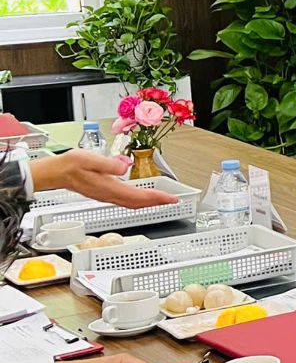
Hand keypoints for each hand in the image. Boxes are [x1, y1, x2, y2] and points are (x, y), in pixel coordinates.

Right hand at [31, 152, 170, 208]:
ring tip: (162, 199)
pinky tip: (142, 197)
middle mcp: (109, 194)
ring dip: (149, 202)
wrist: (56, 172)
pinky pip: (126, 200)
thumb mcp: (90, 159)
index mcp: (109, 187)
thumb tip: (125, 167)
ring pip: (132, 203)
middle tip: (172, 200)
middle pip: (138, 203)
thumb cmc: (71, 165)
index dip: (156, 198)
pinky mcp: (104, 193)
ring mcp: (106, 195)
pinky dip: (138, 200)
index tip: (170, 199)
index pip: (138, 196)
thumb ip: (108, 164)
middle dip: (157, 202)